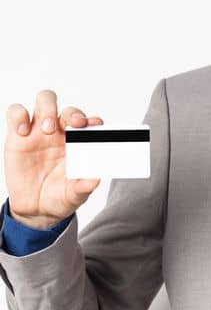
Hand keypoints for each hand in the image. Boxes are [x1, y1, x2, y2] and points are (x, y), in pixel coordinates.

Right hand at [4, 89, 105, 229]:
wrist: (35, 208)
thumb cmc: (60, 196)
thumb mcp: (74, 195)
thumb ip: (84, 187)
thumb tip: (96, 180)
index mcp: (81, 144)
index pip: (90, 123)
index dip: (93, 121)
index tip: (94, 126)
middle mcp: (62, 134)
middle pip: (68, 109)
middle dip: (72, 113)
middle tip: (72, 126)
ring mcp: (39, 132)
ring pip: (44, 102)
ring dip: (47, 110)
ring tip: (46, 130)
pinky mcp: (17, 136)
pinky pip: (16, 113)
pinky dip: (18, 116)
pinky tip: (22, 132)